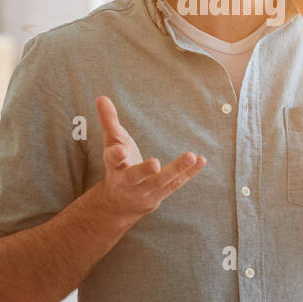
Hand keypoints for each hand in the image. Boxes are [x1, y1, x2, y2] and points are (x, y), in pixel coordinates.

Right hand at [93, 95, 205, 222]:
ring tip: (191, 156)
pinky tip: (201, 160)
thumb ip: (108, 121)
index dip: (116, 156)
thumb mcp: (111, 143)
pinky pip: (176, 184)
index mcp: (114, 166)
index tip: (121, 152)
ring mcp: (145, 190)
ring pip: (161, 182)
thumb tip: (101, 97)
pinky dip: (189, 173)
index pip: (113, 160)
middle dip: (145, 170)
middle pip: (136, 176)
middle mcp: (128, 181)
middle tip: (155, 164)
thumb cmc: (117, 165)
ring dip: (176, 169)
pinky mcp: (160, 195)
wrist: (119, 203)